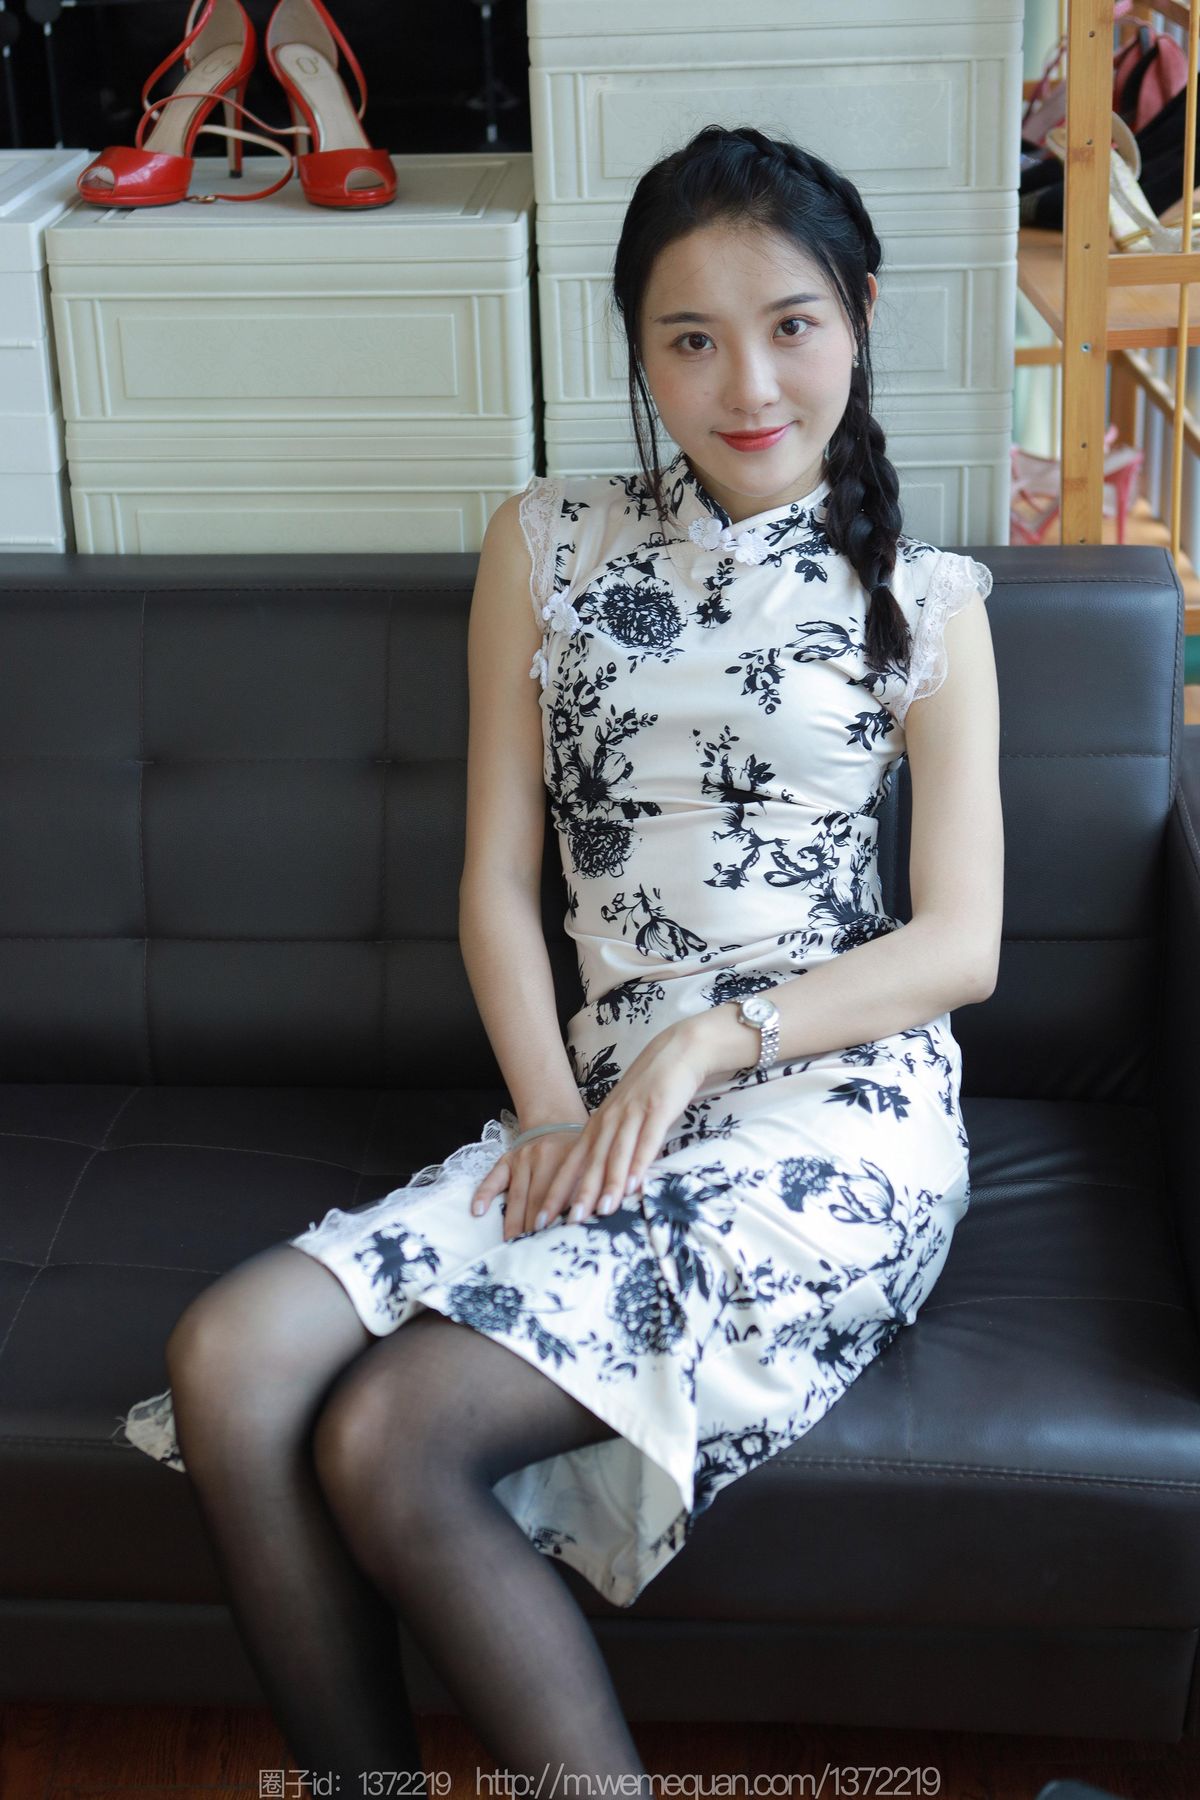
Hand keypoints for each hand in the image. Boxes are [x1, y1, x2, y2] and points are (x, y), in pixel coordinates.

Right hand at [469, 1123, 588, 1243]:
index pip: (565, 1197)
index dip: (560, 1223)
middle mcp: (546, 1156)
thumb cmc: (578, 1157)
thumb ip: (591, 1192)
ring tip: (512, 1246)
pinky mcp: (507, 1159)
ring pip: (518, 1196)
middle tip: (532, 1254)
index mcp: (571, 1160)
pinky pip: (493, 1178)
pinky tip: (478, 1212)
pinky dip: (484, 1194)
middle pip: (538, 1201)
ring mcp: (524, 1157)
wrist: (557, 1125)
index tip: (556, 1245)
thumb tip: (595, 1222)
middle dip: (535, 1230)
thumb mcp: (591, 1167)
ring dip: (514, 1223)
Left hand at [531, 1021, 708, 1232]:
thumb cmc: (650, 1090)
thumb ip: (614, 1146)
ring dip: (608, 1184)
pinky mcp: (657, 1108)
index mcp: (599, 1124)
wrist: (676, 1052)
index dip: (556, 1191)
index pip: (572, 1162)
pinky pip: (647, 1140)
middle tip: (564, 1224)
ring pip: (616, 1155)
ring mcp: (633, 1114)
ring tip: (600, 1212)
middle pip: (589, 1162)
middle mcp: (610, 1120)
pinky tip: (636, 1185)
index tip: (542, 1218)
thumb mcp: (626, 1118)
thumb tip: (605, 1183)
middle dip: (576, 1194)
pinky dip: (640, 1163)